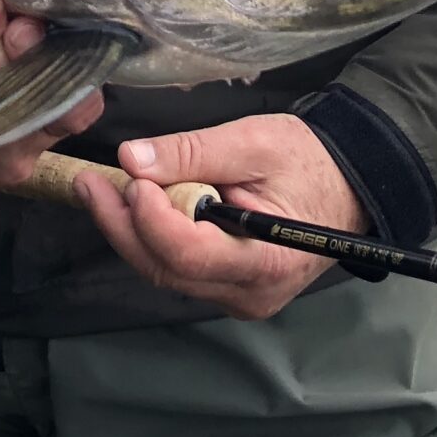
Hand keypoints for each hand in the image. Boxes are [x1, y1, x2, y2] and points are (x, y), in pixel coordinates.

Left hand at [72, 113, 367, 319]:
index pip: (189, 254)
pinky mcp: (226, 287)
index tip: (130, 178)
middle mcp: (248, 292)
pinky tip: (134, 205)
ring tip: (103, 187)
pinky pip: (175, 268)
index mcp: (266, 260)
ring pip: (164, 270)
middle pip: (165, 268)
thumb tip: (132, 158)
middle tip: (90, 182)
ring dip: (130, 229)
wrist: (346, 185)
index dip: (152, 218)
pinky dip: (151, 236)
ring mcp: (236, 295)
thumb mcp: (253, 141)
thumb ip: (193, 152)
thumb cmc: (307, 161)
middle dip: (121, 224)